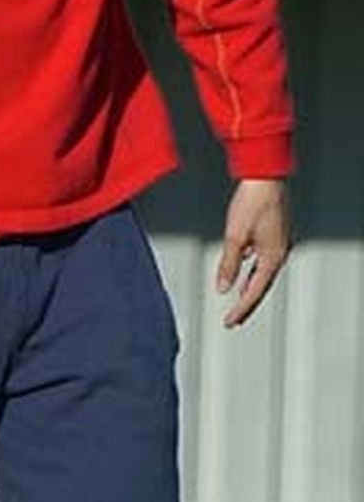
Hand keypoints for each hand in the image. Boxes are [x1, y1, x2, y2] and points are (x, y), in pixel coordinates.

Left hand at [217, 178, 290, 327]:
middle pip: (260, 285)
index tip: (230, 322)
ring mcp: (277, 244)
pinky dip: (250, 268)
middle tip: (234, 319)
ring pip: (261, 272)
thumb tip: (223, 288)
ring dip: (248, 286)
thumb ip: (229, 264)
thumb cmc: (251, 203)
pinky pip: (260, 258)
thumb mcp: (235, 236)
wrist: (264, 178)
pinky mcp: (272, 234)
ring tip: (237, 300)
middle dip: (246, 302)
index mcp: (272, 257)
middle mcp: (278, 253)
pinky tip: (240, 268)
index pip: (254, 291)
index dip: (241, 308)